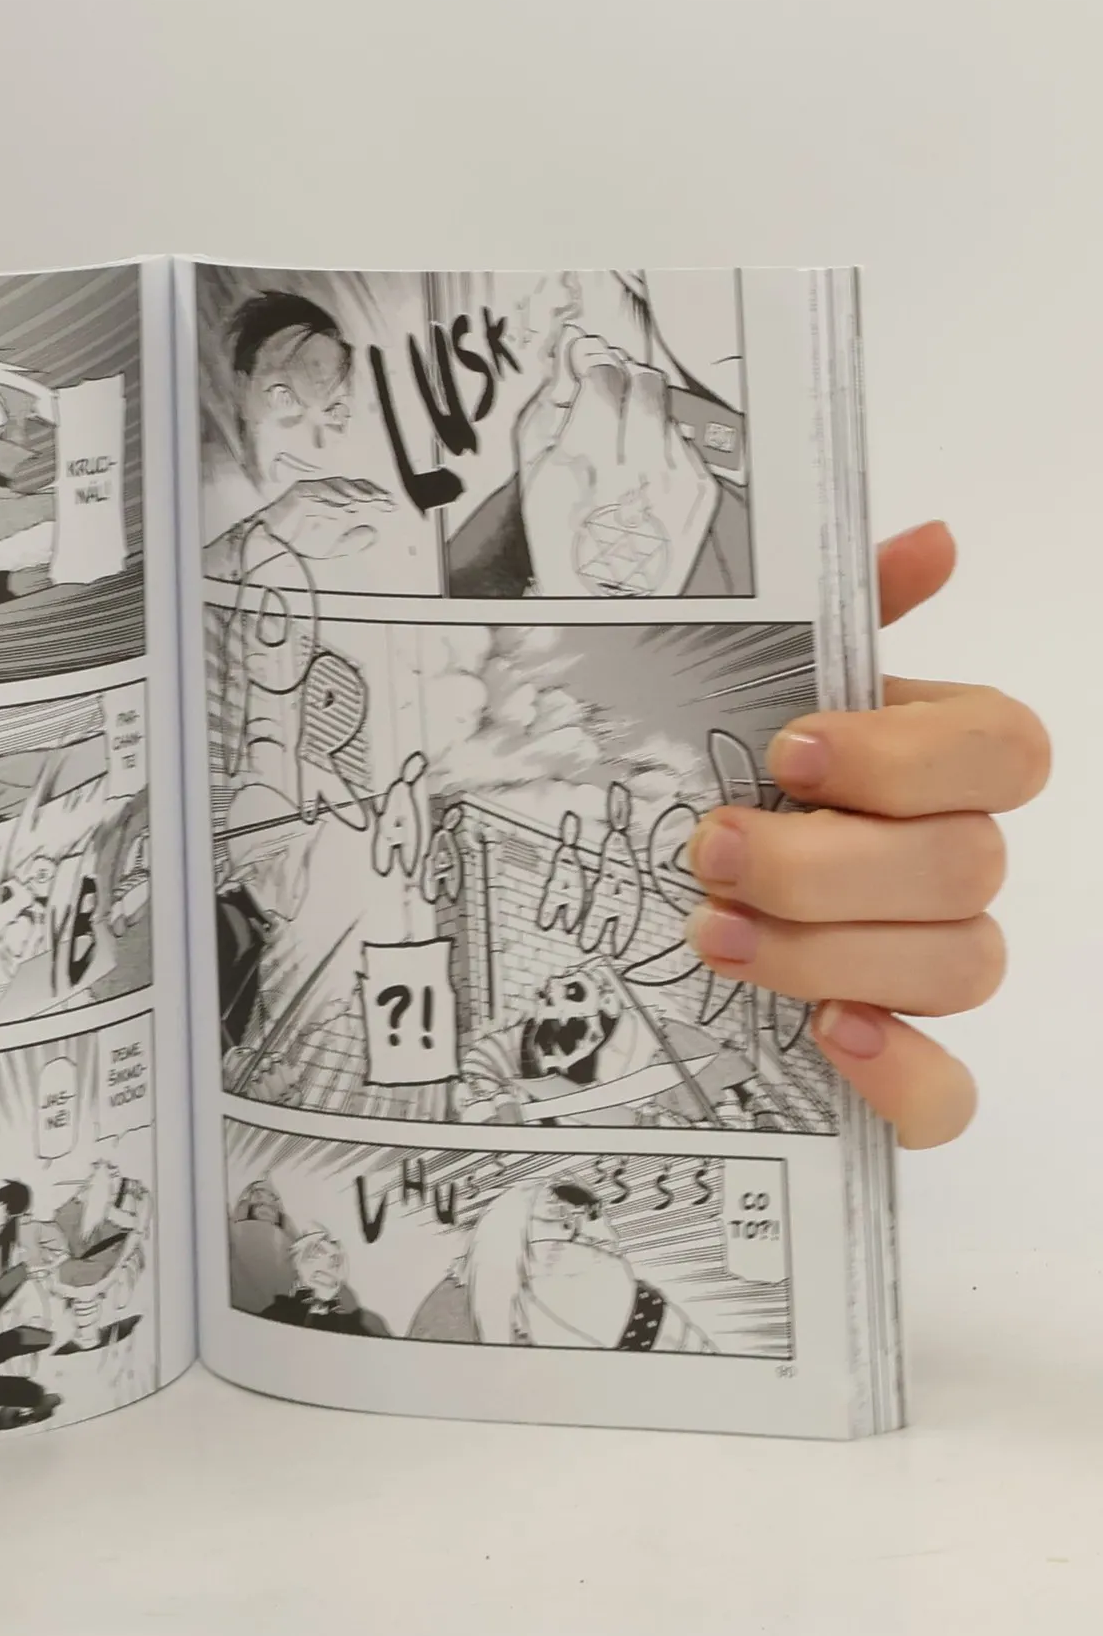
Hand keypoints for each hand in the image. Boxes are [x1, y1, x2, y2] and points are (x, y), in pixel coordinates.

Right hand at [255, 477, 395, 560]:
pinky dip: (332, 496)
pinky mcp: (299, 492)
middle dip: (370, 493)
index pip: (360, 494)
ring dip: (355, 492)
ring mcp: (312, 490)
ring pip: (338, 486)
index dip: (377, 498)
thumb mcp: (333, 549)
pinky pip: (318, 490)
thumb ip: (352, 542)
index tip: (392, 505)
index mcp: (335, 503)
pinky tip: (346, 503)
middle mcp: (325, 493)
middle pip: (352, 486)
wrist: (271, 550)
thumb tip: (374, 532)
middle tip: (384, 501)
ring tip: (370, 501)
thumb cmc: (299, 548)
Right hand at [515, 326, 719, 596]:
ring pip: (668, 409)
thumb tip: (568, 358)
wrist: (605, 600)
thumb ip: (546, 411)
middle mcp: (635, 467)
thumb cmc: (564, 544)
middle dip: (627, 383)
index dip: (595, 369)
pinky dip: (667, 452)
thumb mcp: (533, 479)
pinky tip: (647, 480)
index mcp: (584, 461)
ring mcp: (675, 478)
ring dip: (646, 418)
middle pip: (644, 381)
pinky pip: (687, 443)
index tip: (589, 375)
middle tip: (613, 405)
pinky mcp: (702, 490)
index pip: (603, 374)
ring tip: (628, 453)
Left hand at [684, 524, 1049, 1146]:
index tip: (788, 751)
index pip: (1005, 750)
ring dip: (831, 952)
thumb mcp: (742, 685)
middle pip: (966, 867)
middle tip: (706, 851)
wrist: (630, 884)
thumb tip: (932, 540)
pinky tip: (832, 1039)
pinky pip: (947, 1095)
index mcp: (935, 763)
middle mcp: (952, 863)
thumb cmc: (705, 775)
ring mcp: (931, 967)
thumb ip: (836, 615)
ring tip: (710, 935)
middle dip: (827, 863)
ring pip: (961, 966)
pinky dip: (902, 1075)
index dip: (907, 755)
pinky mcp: (896, 1068)